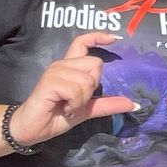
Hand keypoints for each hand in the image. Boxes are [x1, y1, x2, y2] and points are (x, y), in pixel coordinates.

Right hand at [4, 34, 138, 147]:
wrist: (32, 130)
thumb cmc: (56, 116)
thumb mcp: (87, 109)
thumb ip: (108, 104)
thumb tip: (134, 104)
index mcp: (70, 67)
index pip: (82, 42)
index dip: (98, 37)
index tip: (115, 38)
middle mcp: (62, 64)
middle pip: (95, 63)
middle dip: (93, 86)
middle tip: (77, 100)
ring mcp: (55, 71)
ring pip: (87, 79)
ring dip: (82, 99)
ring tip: (68, 106)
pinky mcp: (50, 82)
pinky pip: (76, 89)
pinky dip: (75, 104)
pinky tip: (64, 109)